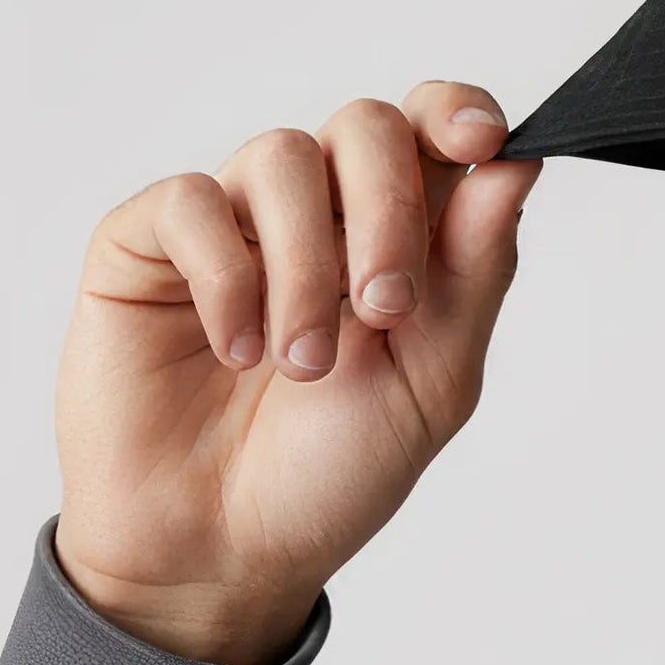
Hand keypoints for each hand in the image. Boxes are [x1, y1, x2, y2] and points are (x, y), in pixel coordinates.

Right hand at [51, 81, 542, 664]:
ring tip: (301, 364)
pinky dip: (226, 275)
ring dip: (306, 266)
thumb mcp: (435, 380)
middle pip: (366, 126)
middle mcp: (322, 212)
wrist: (225, 552)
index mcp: (403, 235)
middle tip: (383, 310)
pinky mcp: (146, 244)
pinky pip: (190, 199)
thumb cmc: (332, 470)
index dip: (458, 112)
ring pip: (281, 156)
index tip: (481, 141)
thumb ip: (477, 271)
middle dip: (389, 210)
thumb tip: (518, 166)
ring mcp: (233, 221)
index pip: (435, 129)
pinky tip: (234, 348)